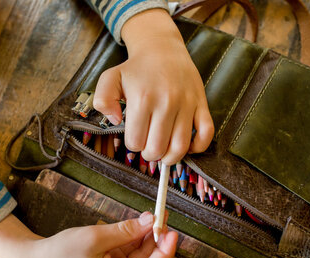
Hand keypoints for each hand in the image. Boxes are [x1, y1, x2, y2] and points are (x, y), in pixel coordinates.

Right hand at [0, 212, 177, 257]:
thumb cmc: (61, 253)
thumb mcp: (96, 236)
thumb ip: (126, 230)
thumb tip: (152, 221)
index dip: (166, 249)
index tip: (172, 230)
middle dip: (158, 243)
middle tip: (162, 218)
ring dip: (147, 241)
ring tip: (150, 217)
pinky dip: (135, 244)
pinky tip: (138, 227)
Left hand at [93, 9, 213, 164]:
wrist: (163, 49)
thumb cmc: (136, 69)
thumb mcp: (110, 78)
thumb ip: (103, 100)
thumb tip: (116, 121)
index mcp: (142, 99)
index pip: (136, 142)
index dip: (134, 144)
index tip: (135, 136)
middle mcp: (166, 102)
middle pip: (157, 149)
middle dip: (150, 154)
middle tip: (148, 146)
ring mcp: (187, 104)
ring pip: (180, 146)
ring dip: (170, 157)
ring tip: (164, 152)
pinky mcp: (202, 104)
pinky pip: (206, 133)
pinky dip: (198, 147)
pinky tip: (187, 145)